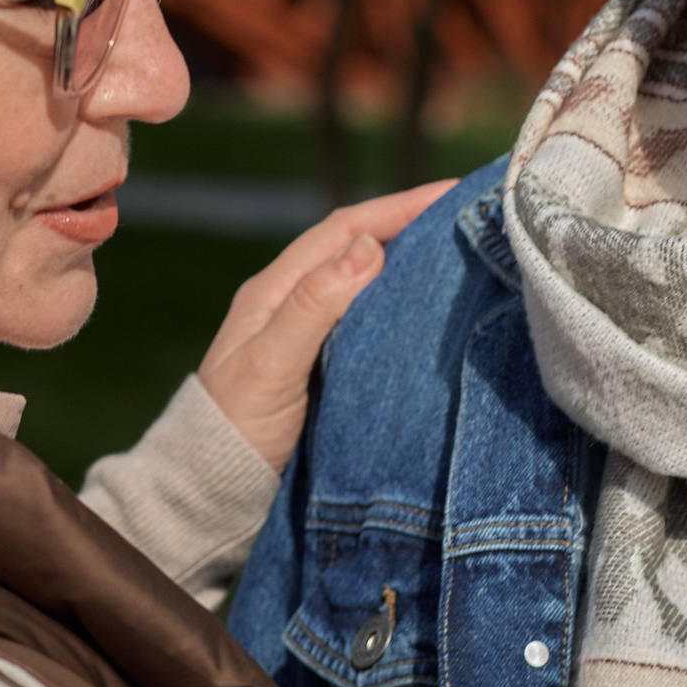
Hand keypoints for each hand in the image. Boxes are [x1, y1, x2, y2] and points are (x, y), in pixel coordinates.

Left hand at [197, 181, 454, 467]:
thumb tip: (369, 247)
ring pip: (370, 284)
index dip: (397, 207)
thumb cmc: (235, 428)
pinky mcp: (328, 367)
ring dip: (413, 265)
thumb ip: (315, 305)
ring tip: (467, 255)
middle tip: (472, 217)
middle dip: (413, 227)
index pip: (344, 230)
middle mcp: (294, 302)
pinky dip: (405, 307)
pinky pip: (373, 322)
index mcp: (275, 289)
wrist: (214, 493)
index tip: (451, 193)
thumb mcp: (271, 365)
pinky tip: (437, 312)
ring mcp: (312, 334)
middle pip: (360, 248)